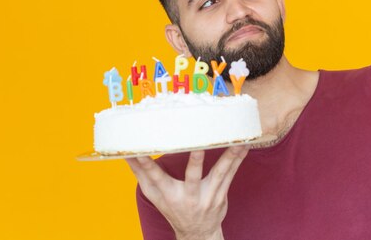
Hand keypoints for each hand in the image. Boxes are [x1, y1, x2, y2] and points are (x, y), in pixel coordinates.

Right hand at [125, 146, 249, 239]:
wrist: (197, 232)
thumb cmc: (172, 208)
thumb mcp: (154, 195)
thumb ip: (141, 173)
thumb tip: (127, 153)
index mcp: (168, 194)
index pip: (155, 177)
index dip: (147, 164)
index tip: (140, 150)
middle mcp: (188, 196)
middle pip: (192, 176)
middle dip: (195, 161)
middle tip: (198, 146)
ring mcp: (207, 196)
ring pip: (219, 172)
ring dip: (228, 156)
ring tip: (236, 140)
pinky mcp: (221, 194)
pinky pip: (231, 174)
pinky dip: (238, 159)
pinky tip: (244, 145)